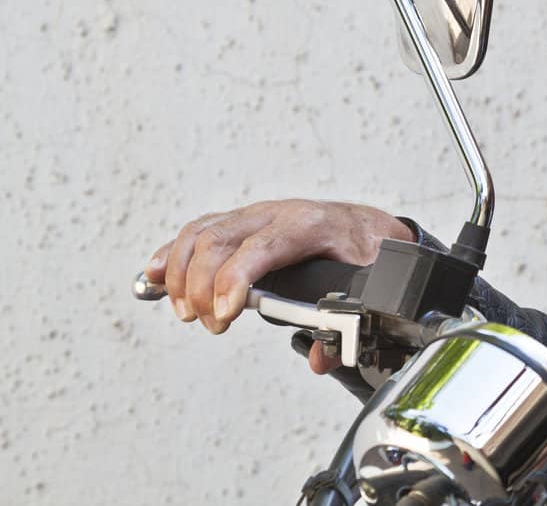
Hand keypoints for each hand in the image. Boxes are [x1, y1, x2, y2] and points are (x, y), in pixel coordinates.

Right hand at [144, 199, 411, 341]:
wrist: (365, 225)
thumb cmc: (363, 251)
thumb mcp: (367, 284)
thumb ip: (344, 326)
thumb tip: (319, 358)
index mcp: (309, 225)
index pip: (262, 246)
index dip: (235, 278)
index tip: (226, 314)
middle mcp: (275, 214)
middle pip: (220, 240)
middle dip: (204, 285)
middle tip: (211, 323)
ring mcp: (254, 216)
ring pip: (202, 233)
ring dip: (181, 273)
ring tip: (187, 312)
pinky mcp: (239, 223)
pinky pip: (197, 231)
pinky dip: (171, 254)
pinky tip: (153, 276)